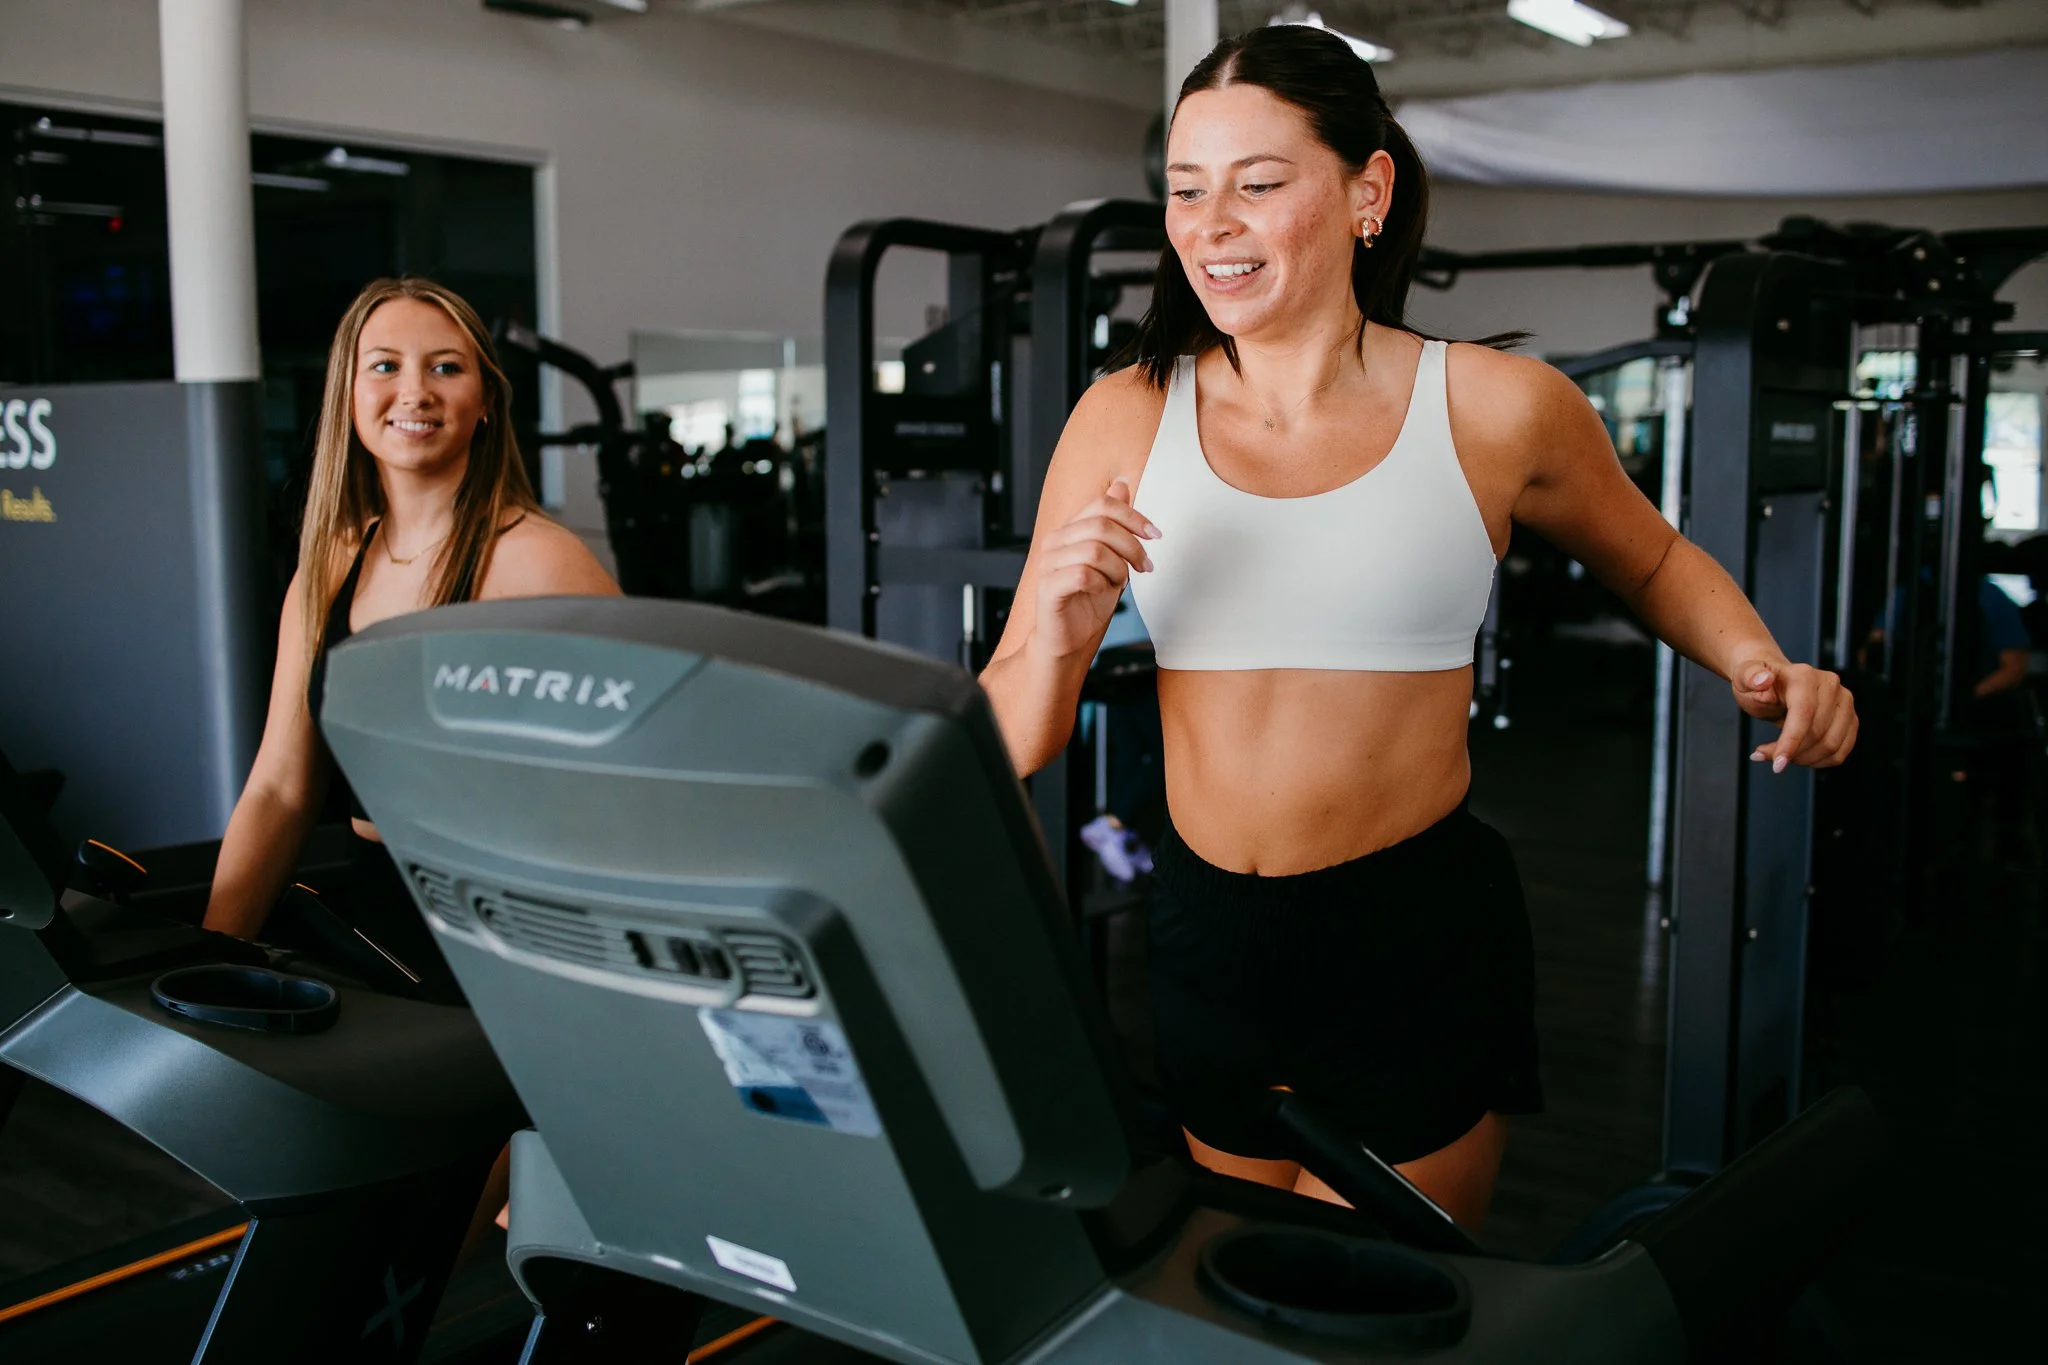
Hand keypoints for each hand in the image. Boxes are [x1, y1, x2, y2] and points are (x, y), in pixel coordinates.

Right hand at [1033, 478, 1158, 660]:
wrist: (1067, 640)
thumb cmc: (1088, 600)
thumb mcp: (1111, 559)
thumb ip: (1114, 525)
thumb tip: (1121, 485)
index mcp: (1069, 530)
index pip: (1102, 504)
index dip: (1134, 516)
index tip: (1155, 535)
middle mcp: (1054, 542)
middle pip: (1101, 525)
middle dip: (1132, 546)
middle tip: (1144, 566)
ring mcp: (1048, 564)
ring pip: (1095, 550)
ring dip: (1118, 568)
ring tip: (1119, 583)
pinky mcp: (1048, 587)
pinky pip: (1083, 574)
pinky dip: (1102, 583)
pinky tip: (1103, 591)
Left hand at [1732, 658, 1856, 770]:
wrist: (1774, 683)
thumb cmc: (1757, 683)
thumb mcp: (1743, 678)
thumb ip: (1749, 676)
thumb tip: (1762, 679)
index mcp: (1804, 676)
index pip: (1804, 713)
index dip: (1792, 741)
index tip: (1778, 764)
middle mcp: (1831, 686)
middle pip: (1818, 733)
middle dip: (1792, 752)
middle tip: (1765, 755)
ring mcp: (1844, 702)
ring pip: (1832, 746)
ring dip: (1804, 759)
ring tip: (1780, 754)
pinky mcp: (1850, 719)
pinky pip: (1839, 752)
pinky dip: (1817, 761)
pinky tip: (1797, 756)